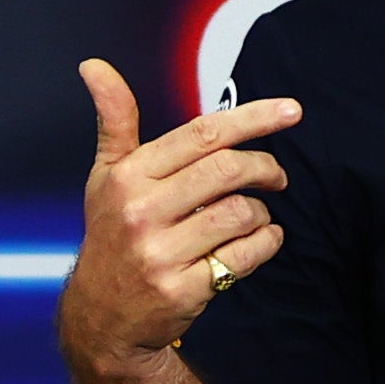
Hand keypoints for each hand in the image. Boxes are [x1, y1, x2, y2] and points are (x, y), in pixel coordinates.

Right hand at [61, 61, 301, 376]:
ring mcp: (160, 254)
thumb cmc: (113, 235)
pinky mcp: (182, 290)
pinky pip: (246, 255)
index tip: (290, 112)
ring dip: (261, 212)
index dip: (252, 118)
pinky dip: (265, 243)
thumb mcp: (105, 177)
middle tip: (277, 175)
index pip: (202, 134)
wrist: (101, 318)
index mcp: (128, 177)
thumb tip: (94, 66)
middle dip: (266, 168)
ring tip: (253, 216)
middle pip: (229, 170)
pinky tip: (257, 242)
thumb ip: (114, 120)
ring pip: (242, 213)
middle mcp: (141, 212)